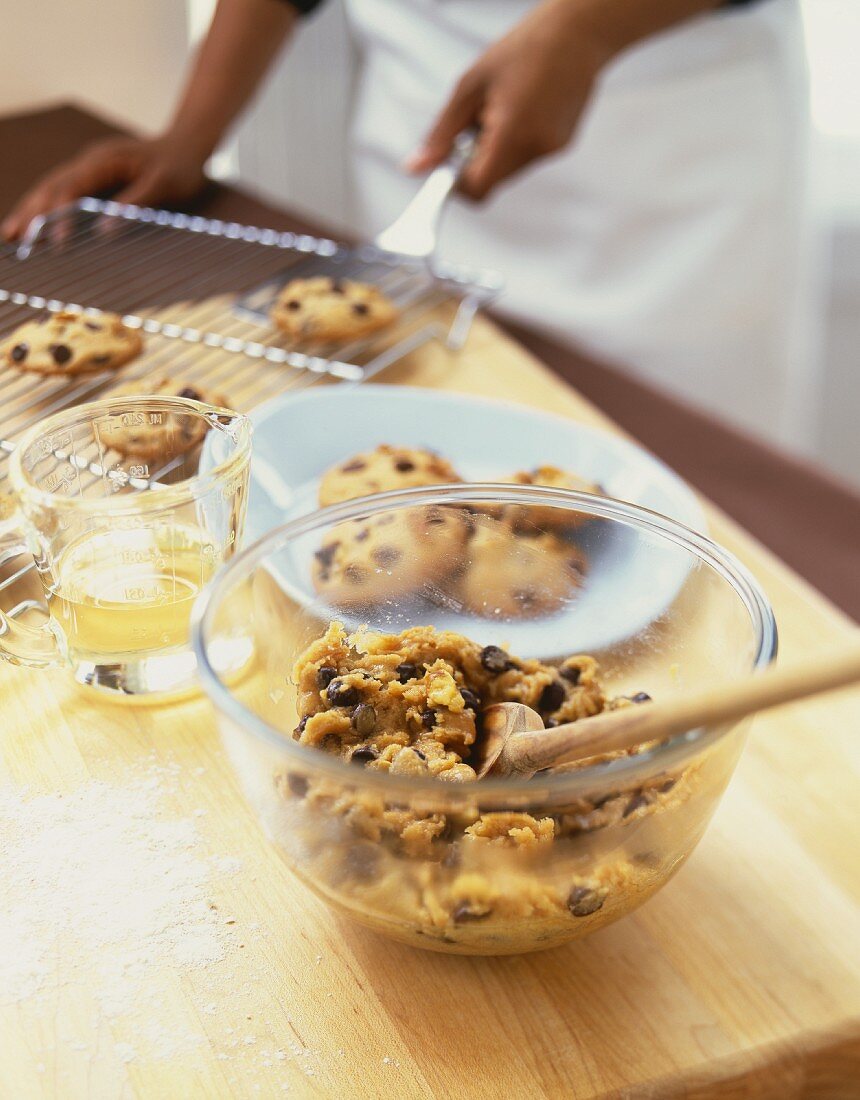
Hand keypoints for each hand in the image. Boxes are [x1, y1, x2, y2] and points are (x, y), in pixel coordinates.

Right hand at [2, 135, 208, 239]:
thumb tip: (106, 229)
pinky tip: (34, 223)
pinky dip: (45, 207)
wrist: (186, 146)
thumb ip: (136, 203)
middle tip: (11, 238)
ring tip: (10, 234)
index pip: (72, 189)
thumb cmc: (179, 166)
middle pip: (50, 186)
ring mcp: (88, 168)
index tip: (56, 242)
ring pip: (50, 188)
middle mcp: (89, 161)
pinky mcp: (92, 177)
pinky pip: (62, 191)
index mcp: (103, 161)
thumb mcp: (165, 185)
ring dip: (30, 210)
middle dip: (30, 212)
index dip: (60, 216)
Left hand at [406, 0, 611, 200]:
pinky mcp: (561, 146)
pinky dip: (515, 143)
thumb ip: (442, 133)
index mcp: (512, 133)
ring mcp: (551, 150)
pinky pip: (526, 158)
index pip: (478, 188)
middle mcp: (535, 148)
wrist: (577, 33)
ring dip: (495, 151)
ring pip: (508, 172)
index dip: (458, 184)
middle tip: (474, 126)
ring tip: (501, 110)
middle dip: (475, 162)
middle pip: (492, 181)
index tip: (448, 166)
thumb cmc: (526, 48)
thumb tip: (418, 166)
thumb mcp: (470, 86)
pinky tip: (522, 110)